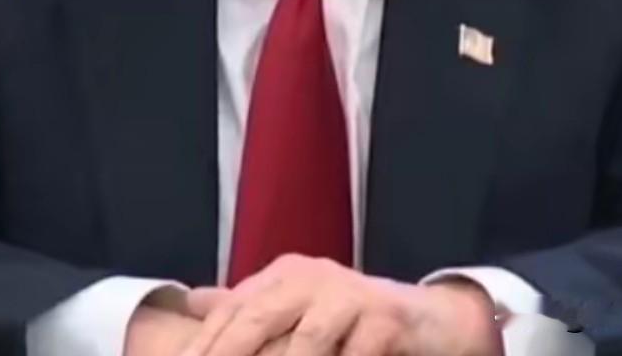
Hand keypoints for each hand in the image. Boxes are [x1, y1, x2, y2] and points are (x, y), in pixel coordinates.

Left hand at [181, 254, 502, 355]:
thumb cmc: (351, 320)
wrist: (428, 320)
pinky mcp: (385, 320)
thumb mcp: (297, 308)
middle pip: (258, 317)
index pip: (233, 309)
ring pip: (305, 343)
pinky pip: (354, 355)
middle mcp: (313, 277)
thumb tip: (193, 301)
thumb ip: (247, 306)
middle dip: (228, 352)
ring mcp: (351, 296)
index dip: (205, 343)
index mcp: (286, 274)